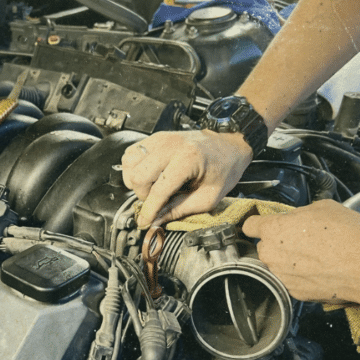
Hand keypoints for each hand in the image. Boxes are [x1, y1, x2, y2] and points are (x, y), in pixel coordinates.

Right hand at [121, 130, 252, 227]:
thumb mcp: (208, 197)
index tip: (144, 222)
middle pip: (138, 176)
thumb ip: (179, 210)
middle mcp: (171, 145)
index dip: (149, 210)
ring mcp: (161, 139)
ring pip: (129, 163)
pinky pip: (131, 154)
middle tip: (156, 200)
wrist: (230, 144)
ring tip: (150, 187)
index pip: (159, 189)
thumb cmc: (224, 168)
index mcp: (188, 159)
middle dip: (143, 194)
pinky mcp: (155, 138)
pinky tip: (146, 175)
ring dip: (135, 181)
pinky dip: (133, 168)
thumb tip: (156, 221)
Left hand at [242, 199, 359, 315]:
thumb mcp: (322, 208)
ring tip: (315, 257)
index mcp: (273, 229)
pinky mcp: (293, 292)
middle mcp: (271, 254)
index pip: (250, 225)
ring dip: (290, 261)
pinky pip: (291, 281)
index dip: (257, 224)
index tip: (262, 226)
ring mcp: (280, 275)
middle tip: (302, 240)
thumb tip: (297, 220)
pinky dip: (301, 277)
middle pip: (265, 246)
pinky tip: (320, 270)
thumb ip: (299, 214)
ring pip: (277, 265)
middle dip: (279, 243)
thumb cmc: (347, 234)